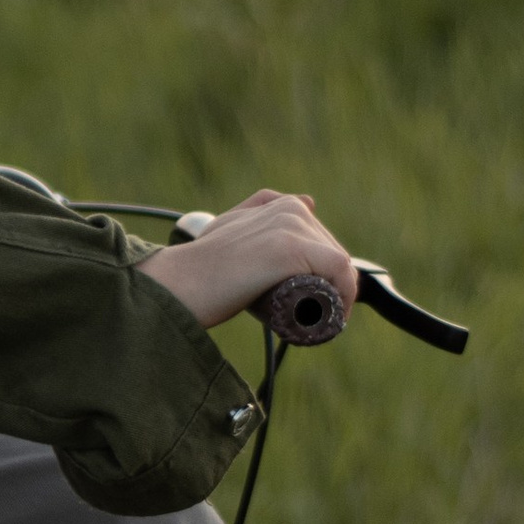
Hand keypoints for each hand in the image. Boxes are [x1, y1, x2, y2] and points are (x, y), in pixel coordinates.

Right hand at [138, 188, 357, 330]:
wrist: (179, 283)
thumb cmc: (199, 265)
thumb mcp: (230, 227)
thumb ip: (255, 210)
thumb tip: (307, 202)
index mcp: (279, 203)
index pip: (320, 241)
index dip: (322, 272)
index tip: (313, 300)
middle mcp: (289, 208)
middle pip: (331, 252)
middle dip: (331, 285)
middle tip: (316, 317)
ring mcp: (291, 225)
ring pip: (338, 264)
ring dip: (340, 295)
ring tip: (323, 322)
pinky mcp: (291, 247)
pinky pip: (339, 270)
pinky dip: (344, 296)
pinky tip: (336, 317)